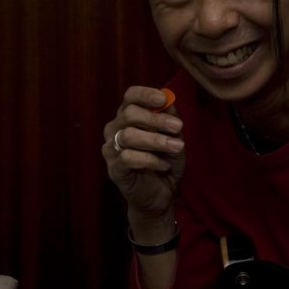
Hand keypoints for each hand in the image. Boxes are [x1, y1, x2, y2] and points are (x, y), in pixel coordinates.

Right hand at [102, 85, 184, 222]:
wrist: (160, 194)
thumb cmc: (165, 162)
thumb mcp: (174, 138)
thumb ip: (171, 120)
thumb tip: (169, 101)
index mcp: (128, 117)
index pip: (130, 97)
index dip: (145, 95)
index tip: (163, 99)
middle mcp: (115, 129)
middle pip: (129, 114)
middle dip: (156, 119)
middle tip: (178, 127)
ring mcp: (111, 149)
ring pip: (128, 135)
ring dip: (156, 140)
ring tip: (177, 147)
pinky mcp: (114, 169)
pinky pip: (127, 158)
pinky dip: (149, 159)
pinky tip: (163, 165)